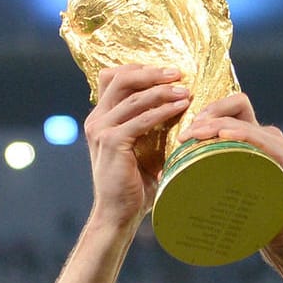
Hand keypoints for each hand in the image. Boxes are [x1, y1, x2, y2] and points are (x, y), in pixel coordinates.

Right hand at [84, 65, 191, 229]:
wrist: (119, 214)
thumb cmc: (134, 185)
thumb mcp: (140, 148)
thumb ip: (148, 125)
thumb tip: (178, 103)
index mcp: (101, 118)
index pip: (114, 78)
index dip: (140, 69)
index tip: (167, 71)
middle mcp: (96, 120)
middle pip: (121, 78)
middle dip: (152, 72)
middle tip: (178, 72)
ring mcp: (101, 130)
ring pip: (133, 96)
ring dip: (162, 90)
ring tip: (185, 90)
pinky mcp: (111, 142)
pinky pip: (141, 118)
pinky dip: (163, 111)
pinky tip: (181, 108)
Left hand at [179, 92, 282, 249]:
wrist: (280, 235)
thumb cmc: (249, 213)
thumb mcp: (223, 186)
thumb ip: (203, 172)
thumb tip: (162, 174)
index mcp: (252, 138)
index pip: (232, 106)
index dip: (209, 108)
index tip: (186, 127)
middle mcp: (268, 136)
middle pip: (239, 104)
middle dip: (209, 114)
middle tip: (186, 134)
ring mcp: (279, 147)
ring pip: (247, 123)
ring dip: (219, 124)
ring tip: (198, 134)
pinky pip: (265, 140)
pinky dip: (244, 134)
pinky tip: (226, 135)